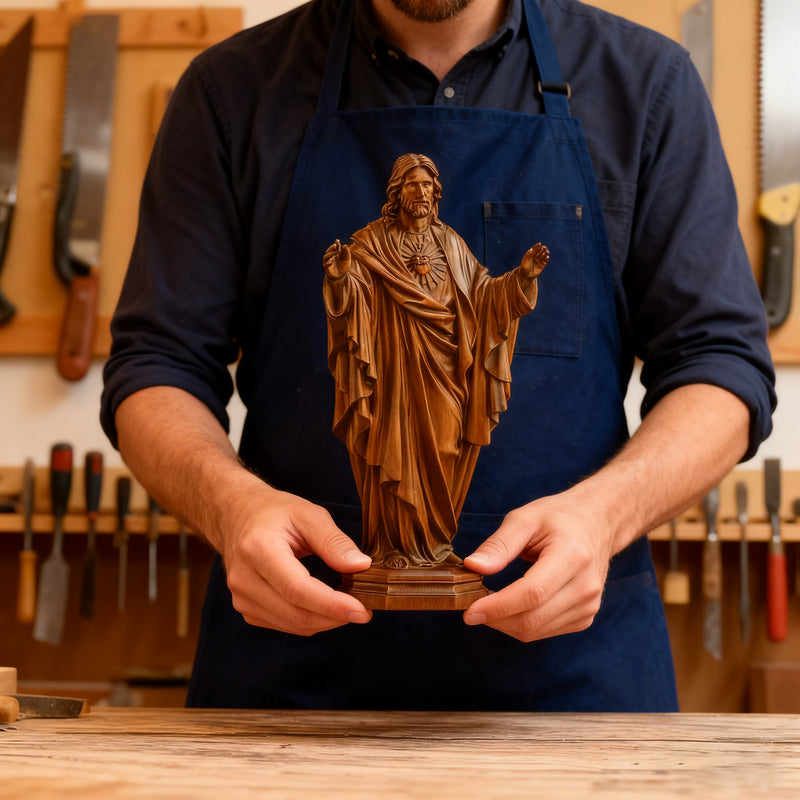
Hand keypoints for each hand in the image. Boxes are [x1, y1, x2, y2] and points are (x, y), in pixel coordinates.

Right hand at [222, 483, 371, 635]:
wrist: (236, 515)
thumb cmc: (273, 512)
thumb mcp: (308, 514)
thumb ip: (334, 541)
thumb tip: (360, 566)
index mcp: (258, 549)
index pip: (297, 589)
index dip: (331, 604)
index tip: (361, 610)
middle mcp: (244, 578)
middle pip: (296, 613)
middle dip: (335, 617)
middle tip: (364, 610)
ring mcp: (242, 597)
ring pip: (293, 625)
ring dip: (325, 620)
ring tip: (347, 604)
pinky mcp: (246, 609)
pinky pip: (285, 625)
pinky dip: (310, 620)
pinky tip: (324, 605)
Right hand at [323, 239, 350, 279]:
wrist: (341, 276)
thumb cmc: (344, 267)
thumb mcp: (347, 259)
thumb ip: (346, 252)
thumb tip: (345, 245)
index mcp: (336, 253)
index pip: (335, 247)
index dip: (336, 243)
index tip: (337, 240)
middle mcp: (331, 256)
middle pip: (330, 250)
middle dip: (332, 247)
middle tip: (336, 245)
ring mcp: (328, 261)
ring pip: (326, 256)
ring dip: (330, 253)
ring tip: (335, 251)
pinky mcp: (326, 266)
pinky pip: (325, 263)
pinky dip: (328, 261)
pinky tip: (331, 260)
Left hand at [462, 492, 612, 641]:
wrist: (597, 523)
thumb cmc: (559, 517)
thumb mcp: (525, 518)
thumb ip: (499, 544)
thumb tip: (473, 566)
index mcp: (572, 556)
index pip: (532, 594)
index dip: (498, 607)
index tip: (469, 610)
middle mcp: (585, 586)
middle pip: (532, 618)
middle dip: (495, 618)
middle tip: (470, 606)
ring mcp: (588, 605)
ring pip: (535, 631)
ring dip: (504, 624)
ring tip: (488, 603)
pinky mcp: (585, 617)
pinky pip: (544, 632)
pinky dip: (520, 625)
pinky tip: (510, 607)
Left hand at [520, 243, 548, 279]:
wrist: (526, 275)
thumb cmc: (525, 266)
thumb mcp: (528, 258)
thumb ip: (534, 252)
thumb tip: (539, 246)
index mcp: (530, 254)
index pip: (535, 248)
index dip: (538, 245)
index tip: (540, 244)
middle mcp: (535, 257)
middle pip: (540, 251)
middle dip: (543, 249)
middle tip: (544, 248)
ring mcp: (539, 261)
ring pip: (544, 255)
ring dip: (546, 253)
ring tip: (547, 251)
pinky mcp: (542, 265)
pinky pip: (546, 260)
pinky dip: (547, 258)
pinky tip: (547, 256)